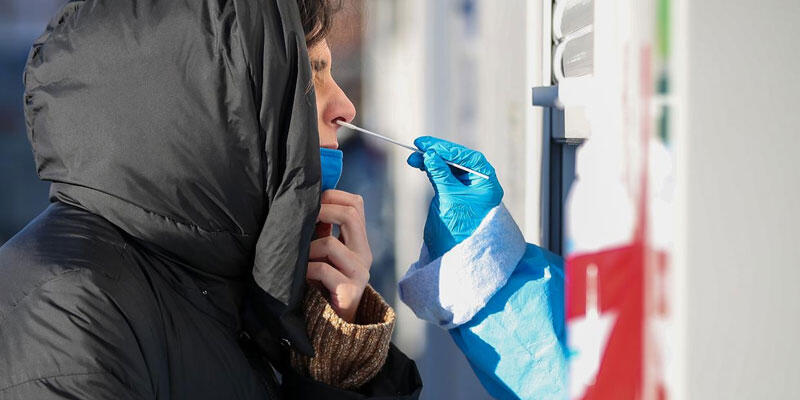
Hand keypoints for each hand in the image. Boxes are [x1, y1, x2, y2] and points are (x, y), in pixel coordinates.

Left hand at [307, 190, 371, 322]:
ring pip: (329, 244)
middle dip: (321, 211)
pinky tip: (301, 277)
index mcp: (358, 241)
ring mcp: (359, 273)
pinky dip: (306, 270)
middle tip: (303, 219)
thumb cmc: (323, 286)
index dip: (333, 195)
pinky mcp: (350, 291)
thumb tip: (310, 203)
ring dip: (307, 248)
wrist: (335, 326)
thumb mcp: (324, 254)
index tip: (312, 201)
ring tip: (300, 259)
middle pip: (350, 215)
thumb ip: (323, 231)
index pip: (356, 204)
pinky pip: (322, 269)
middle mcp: (364, 254)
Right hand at [407, 136, 503, 259]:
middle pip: (457, 160)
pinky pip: (442, 176)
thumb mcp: (450, 197)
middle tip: (418, 147)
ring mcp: (466, 188)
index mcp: (486, 182)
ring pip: (447, 167)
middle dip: (437, 153)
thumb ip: (441, 175)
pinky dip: (431, 170)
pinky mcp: (454, 194)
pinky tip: (420, 165)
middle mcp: (478, 182)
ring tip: (413, 158)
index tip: (428, 144)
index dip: (447, 149)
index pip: (467, 157)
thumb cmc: (461, 228)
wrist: (457, 253)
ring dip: (431, 161)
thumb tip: (431, 155)